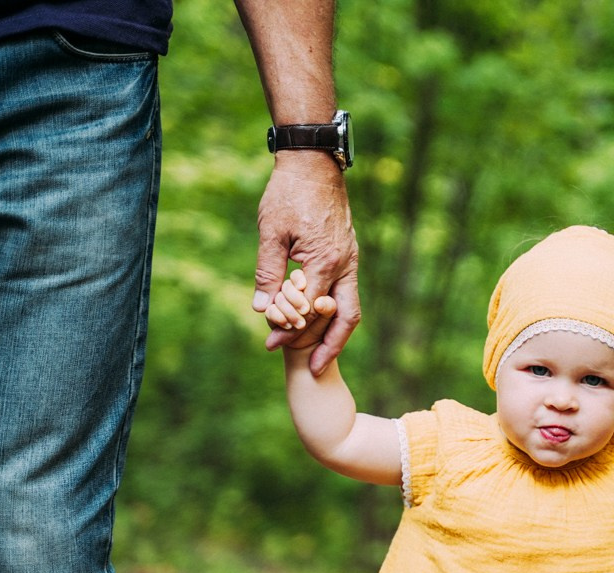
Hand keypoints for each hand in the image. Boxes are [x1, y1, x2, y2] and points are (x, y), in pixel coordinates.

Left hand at [252, 151, 359, 373]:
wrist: (313, 164)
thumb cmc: (289, 194)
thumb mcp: (271, 233)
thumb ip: (268, 273)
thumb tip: (263, 309)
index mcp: (325, 261)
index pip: (308, 310)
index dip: (290, 331)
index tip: (271, 344)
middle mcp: (345, 265)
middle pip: (345, 319)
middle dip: (329, 347)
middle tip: (310, 368)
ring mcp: (351, 260)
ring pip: (350, 308)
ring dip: (335, 333)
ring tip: (318, 353)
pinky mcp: (348, 255)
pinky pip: (345, 292)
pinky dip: (334, 312)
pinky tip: (318, 321)